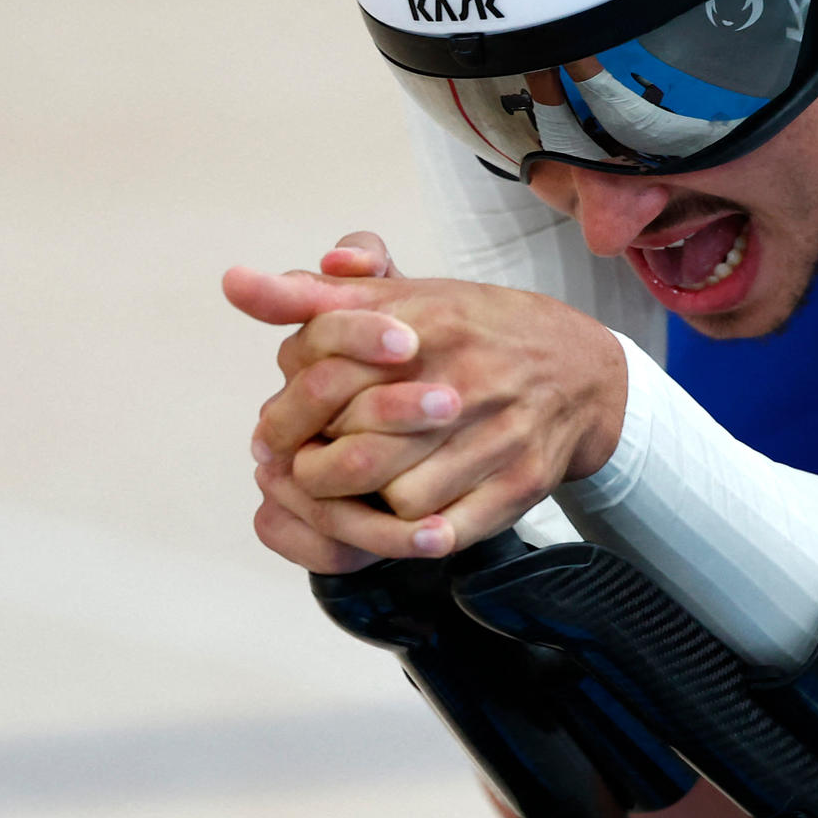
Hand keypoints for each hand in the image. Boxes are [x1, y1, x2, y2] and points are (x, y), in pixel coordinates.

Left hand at [223, 231, 625, 570]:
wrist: (582, 370)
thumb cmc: (473, 333)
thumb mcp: (398, 299)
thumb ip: (313, 295)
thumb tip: (235, 283)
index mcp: (428, 322)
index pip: (330, 377)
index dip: (290, 414)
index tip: (274, 432)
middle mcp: (466, 377)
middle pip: (359, 451)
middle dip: (317, 469)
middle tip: (301, 472)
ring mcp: (499, 434)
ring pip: (399, 498)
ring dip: (365, 506)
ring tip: (351, 497)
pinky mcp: (523, 481)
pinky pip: (449, 529)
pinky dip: (414, 535)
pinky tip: (399, 522)